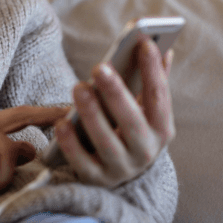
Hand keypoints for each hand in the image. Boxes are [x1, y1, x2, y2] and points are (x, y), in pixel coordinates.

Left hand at [53, 36, 174, 187]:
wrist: (124, 178)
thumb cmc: (132, 130)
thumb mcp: (147, 112)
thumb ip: (153, 81)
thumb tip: (159, 46)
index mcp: (161, 129)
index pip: (159, 98)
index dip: (154, 71)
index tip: (144, 44)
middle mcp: (145, 151)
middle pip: (132, 122)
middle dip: (116, 94)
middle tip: (99, 67)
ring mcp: (121, 168)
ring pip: (107, 143)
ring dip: (93, 115)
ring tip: (79, 87)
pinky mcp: (96, 179)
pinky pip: (82, 163)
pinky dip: (72, 145)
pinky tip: (61, 123)